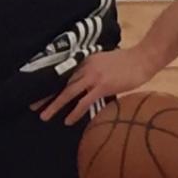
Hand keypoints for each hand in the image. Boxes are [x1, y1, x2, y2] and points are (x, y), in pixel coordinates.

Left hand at [37, 46, 159, 124]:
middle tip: (32, 106)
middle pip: (61, 83)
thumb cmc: (129, 62)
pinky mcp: (103, 85)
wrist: (144, 57)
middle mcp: (85, 67)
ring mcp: (94, 76)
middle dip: (46, 95)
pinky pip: (85, 101)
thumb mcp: (105, 61)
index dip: (50, 85)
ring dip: (55, 105)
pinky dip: (75, 111)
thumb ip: (93, 70)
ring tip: (44, 116)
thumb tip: (87, 84)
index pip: (64, 75)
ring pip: (68, 92)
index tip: (38, 92)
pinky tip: (68, 121)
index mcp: (85, 61)